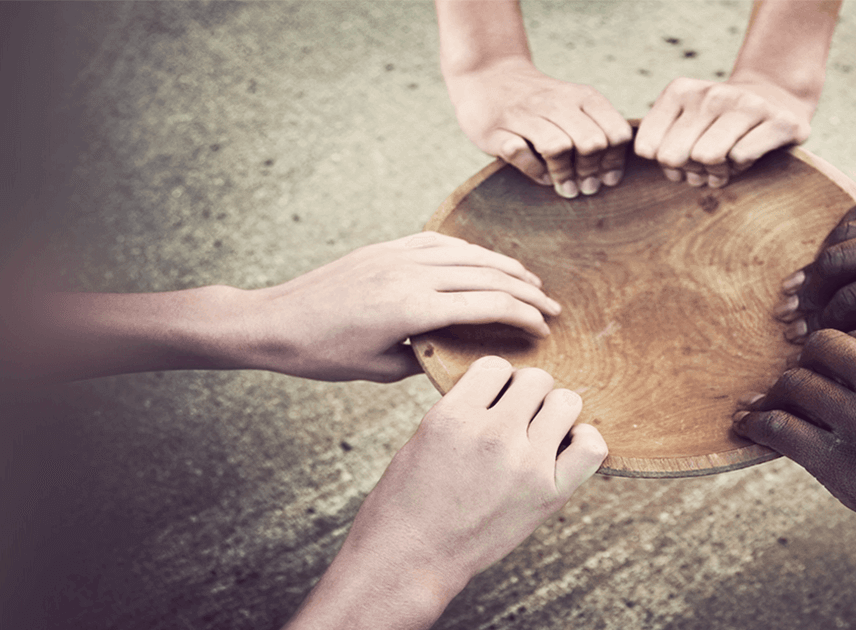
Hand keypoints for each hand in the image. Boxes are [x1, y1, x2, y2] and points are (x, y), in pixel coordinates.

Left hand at [249, 232, 560, 381]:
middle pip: (487, 276)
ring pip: (469, 254)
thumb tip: (460, 350)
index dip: (522, 316)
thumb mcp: (380, 369)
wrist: (275, 321)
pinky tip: (487, 261)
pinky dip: (472, 252)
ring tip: (531, 282)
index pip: (487, 305)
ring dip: (506, 267)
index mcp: (413, 308)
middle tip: (553, 308)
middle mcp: (411, 274)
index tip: (544, 329)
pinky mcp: (387, 247)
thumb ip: (426, 355)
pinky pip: (442, 243)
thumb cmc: (323, 354)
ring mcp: (399, 255)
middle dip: (526, 292)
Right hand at [285, 357, 607, 628]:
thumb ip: (464, 407)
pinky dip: (583, 441)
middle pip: (536, 380)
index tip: (490, 402)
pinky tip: (563, 449)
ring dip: (554, 413)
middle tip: (514, 420)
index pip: (496, 367)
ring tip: (537, 434)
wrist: (411, 560)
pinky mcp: (549, 494)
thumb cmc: (407, 501)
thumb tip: (503, 389)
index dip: (494, 382)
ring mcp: (525, 464)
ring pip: (566, 403)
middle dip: (525, 395)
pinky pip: (591, 447)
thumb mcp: (424, 436)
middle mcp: (493, 434)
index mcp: (455, 415)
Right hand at [445, 58, 632, 198]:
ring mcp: (524, 114)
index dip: (615, 161)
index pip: (616, 133)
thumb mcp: (575, 103)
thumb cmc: (540, 102)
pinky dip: (533, 170)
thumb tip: (611, 176)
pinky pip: (520, 154)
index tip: (607, 178)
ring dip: (564, 175)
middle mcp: (555, 103)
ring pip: (558, 148)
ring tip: (566, 187)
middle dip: (591, 171)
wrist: (488, 74)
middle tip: (586, 187)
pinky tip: (540, 174)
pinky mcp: (495, 129)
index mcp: (582, 97)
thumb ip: (597, 130)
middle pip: (591, 143)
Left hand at [634, 75, 811, 187]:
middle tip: (706, 165)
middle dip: (689, 169)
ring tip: (726, 162)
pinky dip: (742, 165)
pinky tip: (748, 156)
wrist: (776, 97)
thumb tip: (664, 162)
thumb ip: (658, 143)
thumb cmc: (719, 122)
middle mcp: (711, 94)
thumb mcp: (682, 122)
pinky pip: (741, 156)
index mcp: (681, 91)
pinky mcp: (779, 121)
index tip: (682, 158)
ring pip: (707, 157)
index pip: (648, 148)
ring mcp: (746, 104)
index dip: (664, 164)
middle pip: (674, 156)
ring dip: (717, 170)